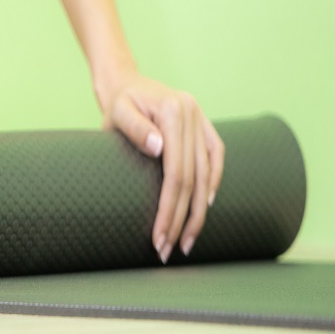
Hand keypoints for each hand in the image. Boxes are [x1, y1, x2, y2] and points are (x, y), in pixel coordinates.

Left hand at [98, 71, 224, 263]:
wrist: (126, 84)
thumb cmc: (118, 104)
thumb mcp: (118, 112)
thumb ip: (135, 128)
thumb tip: (159, 148)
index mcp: (175, 112)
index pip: (177, 173)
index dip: (170, 209)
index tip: (159, 237)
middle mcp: (194, 115)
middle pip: (193, 179)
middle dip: (181, 219)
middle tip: (168, 249)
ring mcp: (202, 119)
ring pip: (208, 174)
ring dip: (199, 211)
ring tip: (187, 241)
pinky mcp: (205, 125)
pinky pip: (216, 157)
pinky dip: (214, 182)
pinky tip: (206, 207)